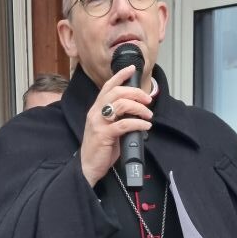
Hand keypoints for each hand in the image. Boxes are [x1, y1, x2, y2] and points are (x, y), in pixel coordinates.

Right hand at [80, 65, 153, 187]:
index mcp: (96, 110)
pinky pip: (124, 124)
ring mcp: (98, 124)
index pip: (107, 87)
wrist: (88, 168)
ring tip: (148, 115)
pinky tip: (145, 126)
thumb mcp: (108, 129)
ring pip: (121, 105)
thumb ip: (118, 119)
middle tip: (147, 100)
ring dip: (138, 108)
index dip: (119, 76)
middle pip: (117, 92)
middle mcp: (95, 113)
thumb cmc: (100, 150)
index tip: (131, 69)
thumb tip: (137, 113)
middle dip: (135, 93)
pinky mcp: (104, 135)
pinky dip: (138, 123)